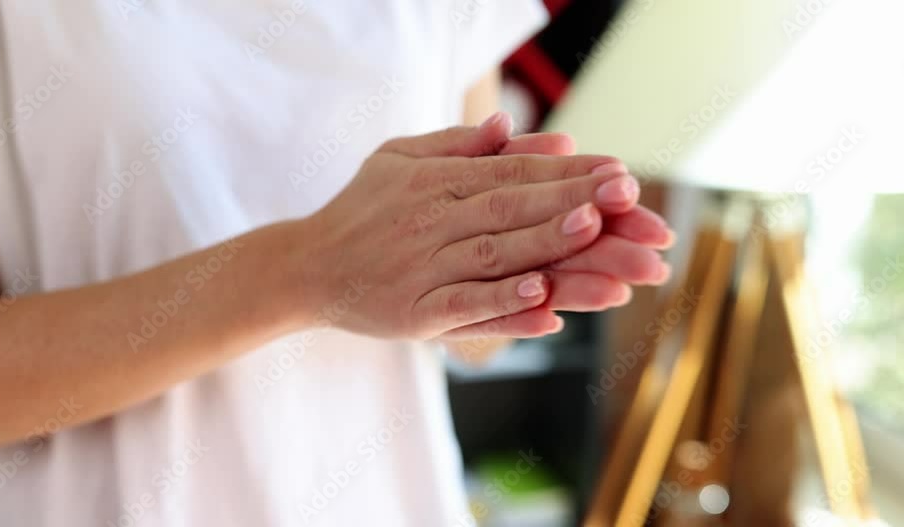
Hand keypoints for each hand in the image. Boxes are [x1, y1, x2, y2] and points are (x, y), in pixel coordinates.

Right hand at [296, 114, 668, 339]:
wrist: (307, 267)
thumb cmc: (362, 211)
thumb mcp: (398, 159)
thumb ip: (456, 144)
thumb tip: (511, 126)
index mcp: (436, 181)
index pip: (513, 173)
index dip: (568, 173)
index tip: (619, 173)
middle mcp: (433, 221)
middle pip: (513, 209)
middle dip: (575, 202)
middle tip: (629, 200)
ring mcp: (424, 269)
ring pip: (495, 256)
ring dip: (546, 244)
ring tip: (594, 232)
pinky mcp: (415, 314)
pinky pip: (464, 308)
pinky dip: (503, 306)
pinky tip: (542, 302)